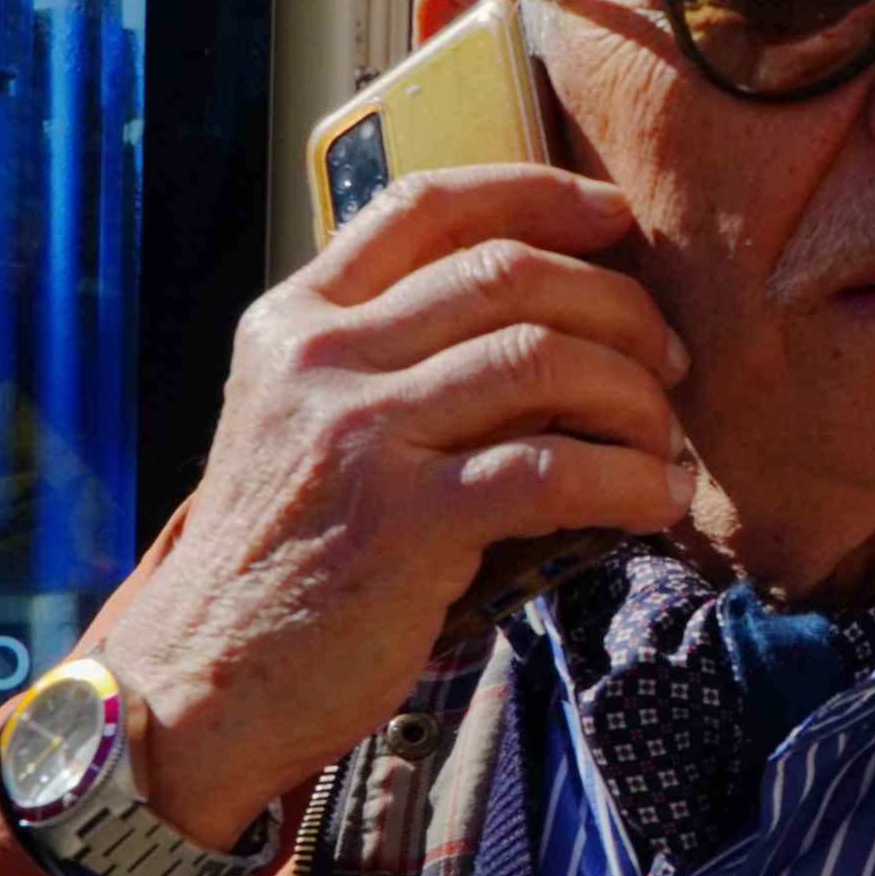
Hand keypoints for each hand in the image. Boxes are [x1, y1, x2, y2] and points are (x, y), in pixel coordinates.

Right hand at [99, 164, 692, 845]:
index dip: (537, 194)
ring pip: (542, 359)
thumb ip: (387, 363)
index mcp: (295, 320)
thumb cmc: (280, 561)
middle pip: (508, 273)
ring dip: (635, 396)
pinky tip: (656, 501)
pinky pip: (552, 469)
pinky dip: (628, 479)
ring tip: (666, 442)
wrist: (206, 681)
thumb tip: (545, 328)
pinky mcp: (406, 521)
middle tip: (668, 359)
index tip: (613, 217)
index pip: (427, 206)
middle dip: (617, 307)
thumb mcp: (303, 427)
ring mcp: (360, 436)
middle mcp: (320, 359)